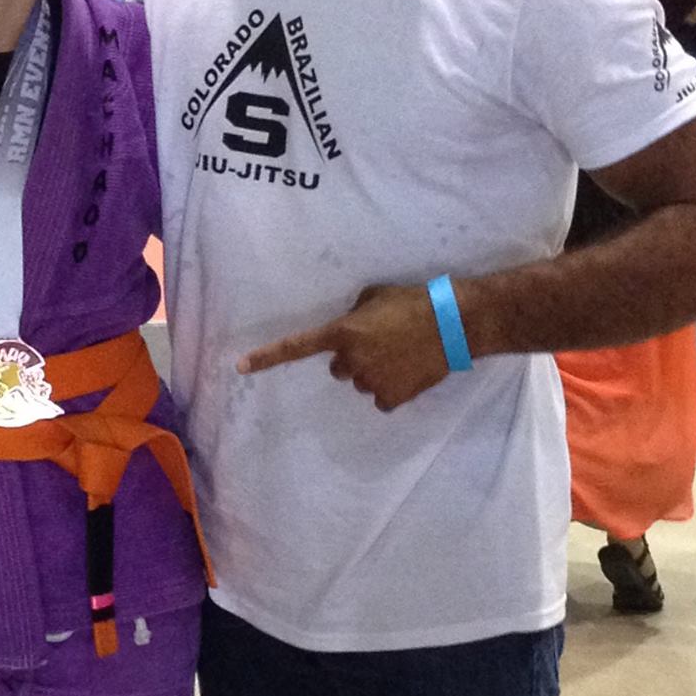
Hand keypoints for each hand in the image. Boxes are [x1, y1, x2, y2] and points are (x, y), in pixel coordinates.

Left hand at [237, 283, 451, 411]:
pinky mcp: (392, 397)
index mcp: (342, 333)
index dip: (267, 357)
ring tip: (402, 353)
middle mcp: (351, 361)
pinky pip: (382, 399)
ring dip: (375, 372)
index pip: (297, 347)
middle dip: (353, 359)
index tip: (240, 367)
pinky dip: (393, 389)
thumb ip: (354, 313)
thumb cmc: (413, 301)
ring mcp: (371, 382)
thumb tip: (350, 325)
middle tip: (381, 343)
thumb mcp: (375, 296)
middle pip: (338, 369)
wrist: (455, 323)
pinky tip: (409, 372)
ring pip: (362, 383)